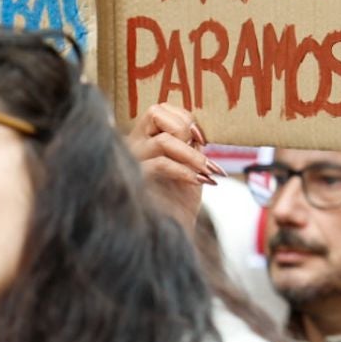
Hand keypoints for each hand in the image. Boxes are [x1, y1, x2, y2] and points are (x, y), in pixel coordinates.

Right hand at [125, 103, 221, 232]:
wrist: (172, 232)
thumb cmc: (180, 200)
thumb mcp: (189, 165)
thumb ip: (191, 145)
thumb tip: (198, 131)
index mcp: (143, 138)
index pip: (160, 109)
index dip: (184, 117)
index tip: (202, 138)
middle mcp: (132, 145)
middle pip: (156, 113)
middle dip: (187, 130)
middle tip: (204, 155)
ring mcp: (131, 161)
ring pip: (163, 141)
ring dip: (192, 155)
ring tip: (209, 171)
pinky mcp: (136, 179)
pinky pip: (161, 164)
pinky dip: (186, 171)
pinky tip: (200, 182)